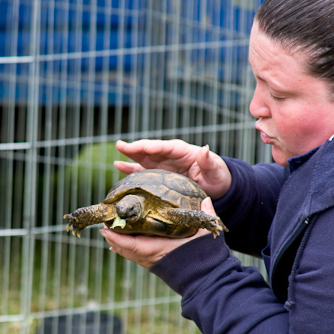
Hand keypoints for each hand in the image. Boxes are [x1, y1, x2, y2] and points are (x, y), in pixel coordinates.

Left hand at [100, 197, 218, 267]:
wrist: (209, 280)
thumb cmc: (206, 258)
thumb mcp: (206, 235)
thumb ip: (206, 216)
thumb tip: (206, 200)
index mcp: (159, 250)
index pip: (131, 245)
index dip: (116, 238)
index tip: (104, 230)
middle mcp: (152, 258)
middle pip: (125, 250)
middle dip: (112, 238)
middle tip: (103, 224)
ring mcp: (153, 263)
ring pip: (129, 253)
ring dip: (118, 242)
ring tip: (108, 230)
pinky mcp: (156, 264)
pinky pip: (135, 255)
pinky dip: (126, 248)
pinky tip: (120, 241)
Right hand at [114, 139, 231, 198]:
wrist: (215, 187)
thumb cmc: (217, 177)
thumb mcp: (215, 170)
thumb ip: (208, 161)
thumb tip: (205, 149)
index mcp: (182, 151)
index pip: (166, 147)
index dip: (154, 147)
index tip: (143, 147)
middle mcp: (169, 155)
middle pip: (150, 149)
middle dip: (136, 147)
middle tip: (121, 145)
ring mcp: (162, 164)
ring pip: (143, 158)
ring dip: (129, 154)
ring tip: (117, 150)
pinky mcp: (158, 174)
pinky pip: (141, 170)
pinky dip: (129, 168)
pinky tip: (117, 165)